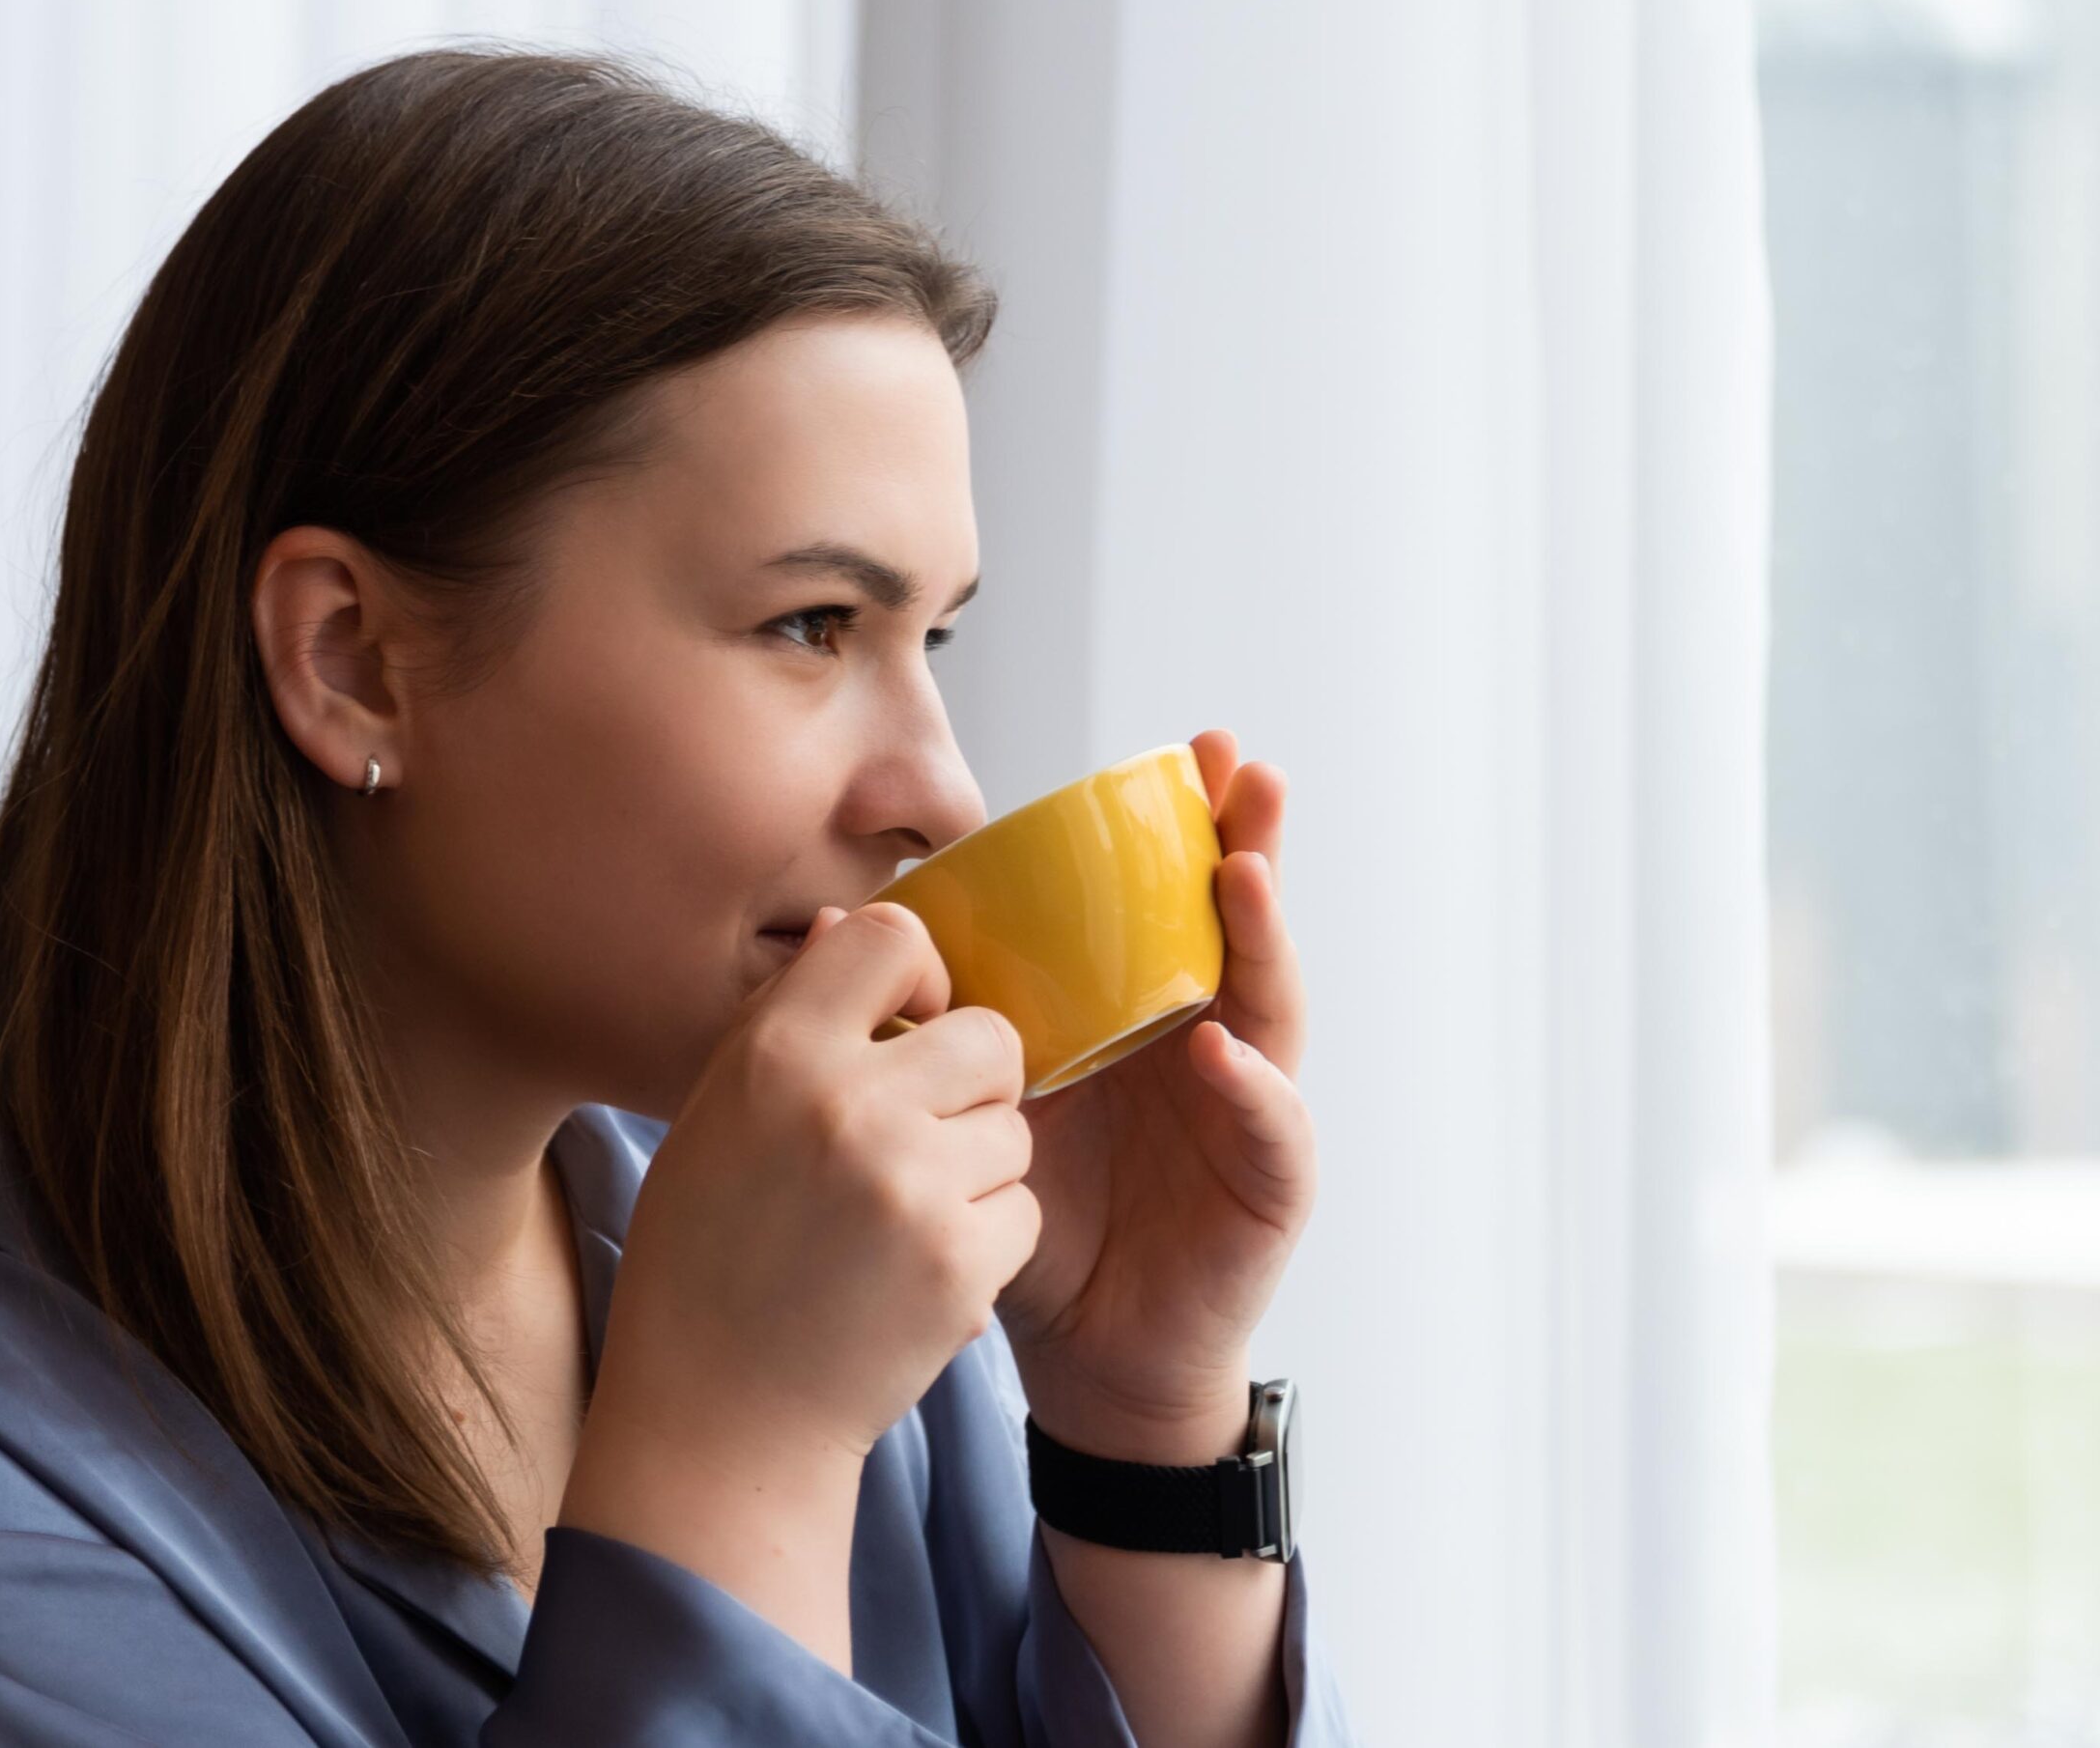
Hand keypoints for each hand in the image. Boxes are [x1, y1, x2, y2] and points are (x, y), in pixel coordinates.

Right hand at [599, 901, 1039, 1465]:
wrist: (719, 1414)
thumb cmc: (711, 1254)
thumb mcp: (719, 1115)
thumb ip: (792, 1021)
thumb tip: (849, 926)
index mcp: (776, 1052)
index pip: (892, 934)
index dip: (917, 977)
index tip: (904, 1027)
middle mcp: (846, 1104)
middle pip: (989, 1036)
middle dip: (973, 1086)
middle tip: (920, 1141)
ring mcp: (909, 1185)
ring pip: (1015, 1130)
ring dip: (980, 1170)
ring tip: (903, 1220)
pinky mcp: (960, 1263)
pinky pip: (1024, 1210)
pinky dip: (987, 1241)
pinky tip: (919, 1272)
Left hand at [997, 728, 1316, 1461]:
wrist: (1087, 1357)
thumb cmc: (1039, 1224)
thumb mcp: (976, 1110)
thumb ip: (929, 1020)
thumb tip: (836, 924)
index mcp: (1144, 1015)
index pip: (1174, 904)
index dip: (1185, 830)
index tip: (1182, 750)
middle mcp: (1211, 1044)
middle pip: (1238, 929)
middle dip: (1247, 844)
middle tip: (1240, 766)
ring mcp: (1249, 1112)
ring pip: (1272, 1008)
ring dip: (1263, 937)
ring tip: (1244, 875)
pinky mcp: (1268, 1190)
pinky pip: (1273, 1132)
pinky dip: (1252, 1092)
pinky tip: (1221, 1055)